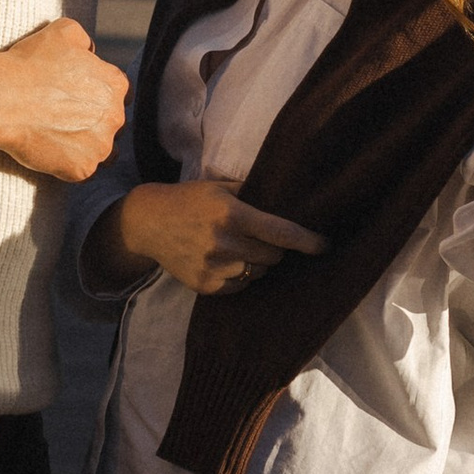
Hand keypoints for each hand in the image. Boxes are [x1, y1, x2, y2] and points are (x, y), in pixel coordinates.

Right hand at [0, 20, 131, 182]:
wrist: (2, 99)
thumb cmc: (29, 64)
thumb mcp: (63, 32)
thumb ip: (85, 40)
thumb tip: (90, 51)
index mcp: (115, 84)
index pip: (117, 93)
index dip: (96, 94)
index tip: (76, 97)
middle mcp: (115, 116)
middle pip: (111, 123)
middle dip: (93, 121)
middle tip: (63, 118)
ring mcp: (100, 146)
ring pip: (102, 151)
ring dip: (86, 146)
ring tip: (59, 139)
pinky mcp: (82, 169)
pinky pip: (82, 172)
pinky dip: (69, 166)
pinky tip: (50, 153)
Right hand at [98, 176, 327, 295]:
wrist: (148, 223)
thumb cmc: (190, 200)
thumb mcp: (221, 187)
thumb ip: (254, 195)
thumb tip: (290, 202)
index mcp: (232, 215)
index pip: (280, 232)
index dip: (307, 241)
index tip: (325, 245)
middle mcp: (224, 243)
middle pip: (273, 256)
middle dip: (275, 248)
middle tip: (261, 237)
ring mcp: (214, 268)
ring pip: (258, 272)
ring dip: (257, 262)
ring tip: (238, 247)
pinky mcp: (206, 286)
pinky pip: (241, 286)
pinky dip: (240, 275)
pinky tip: (225, 260)